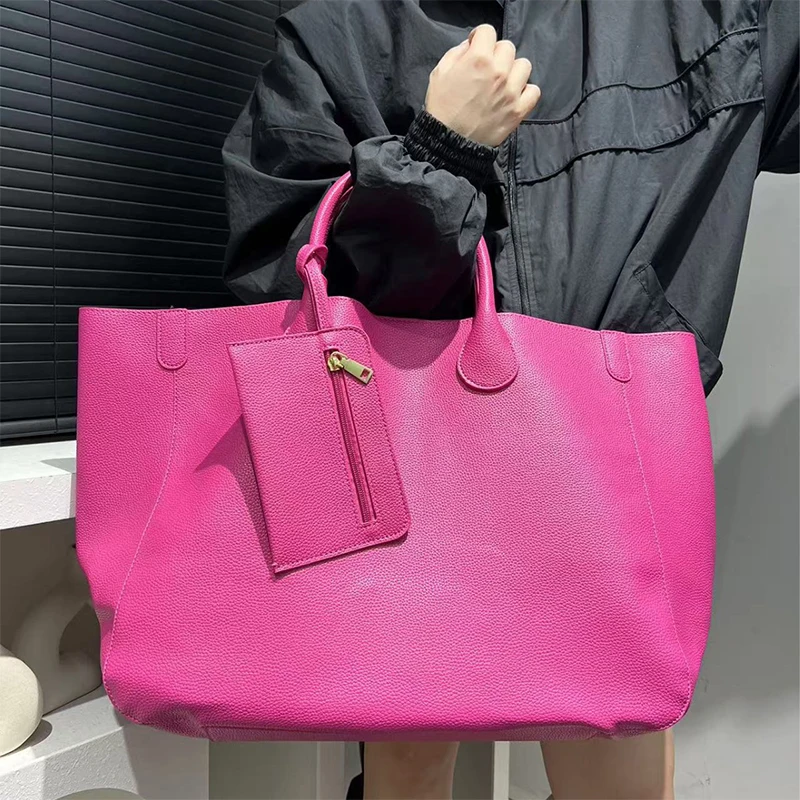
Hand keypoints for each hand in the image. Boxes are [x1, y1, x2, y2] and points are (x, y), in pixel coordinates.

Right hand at [424, 24, 540, 147]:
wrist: (449, 142)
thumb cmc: (441, 108)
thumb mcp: (439, 73)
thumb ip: (457, 53)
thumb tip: (471, 46)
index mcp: (478, 58)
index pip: (488, 31)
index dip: (480, 38)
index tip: (476, 47)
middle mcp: (499, 71)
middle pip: (508, 47)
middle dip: (496, 54)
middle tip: (487, 68)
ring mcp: (511, 91)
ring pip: (524, 66)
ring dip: (513, 71)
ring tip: (502, 82)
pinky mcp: (518, 111)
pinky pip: (534, 91)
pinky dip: (526, 91)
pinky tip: (513, 96)